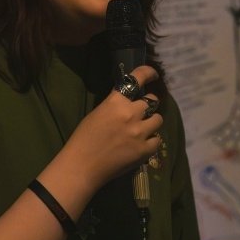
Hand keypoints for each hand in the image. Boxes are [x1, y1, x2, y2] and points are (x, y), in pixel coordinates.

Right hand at [63, 64, 162, 186]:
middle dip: (148, 105)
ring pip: (158, 119)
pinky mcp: (144, 150)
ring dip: (151, 122)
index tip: (154, 75)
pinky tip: (142, 144)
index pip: (137, 78)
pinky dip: (151, 141)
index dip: (148, 73)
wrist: (82, 166)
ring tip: (143, 130)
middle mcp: (131, 113)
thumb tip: (128, 102)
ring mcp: (139, 132)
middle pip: (151, 102)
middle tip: (142, 112)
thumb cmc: (83, 139)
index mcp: (115, 101)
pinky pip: (158, 140)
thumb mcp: (97, 113)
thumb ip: (114, 106)